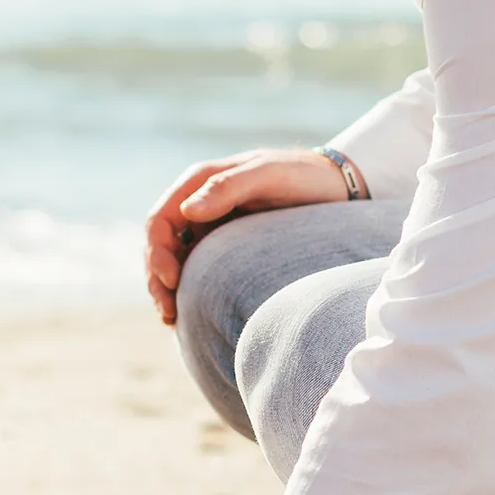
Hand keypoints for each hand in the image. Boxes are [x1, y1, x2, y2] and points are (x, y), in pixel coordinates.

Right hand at [144, 147, 357, 323]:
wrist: (336, 186)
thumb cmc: (304, 176)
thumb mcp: (269, 175)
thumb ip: (228, 188)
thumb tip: (188, 212)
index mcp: (200, 182)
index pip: (161, 220)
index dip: (158, 252)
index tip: (171, 279)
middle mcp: (199, 203)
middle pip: (162, 244)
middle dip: (158, 278)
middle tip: (169, 312)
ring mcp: (209, 224)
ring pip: (174, 259)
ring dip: (167, 288)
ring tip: (173, 319)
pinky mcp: (223, 243)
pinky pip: (195, 266)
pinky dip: (187, 288)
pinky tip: (189, 313)